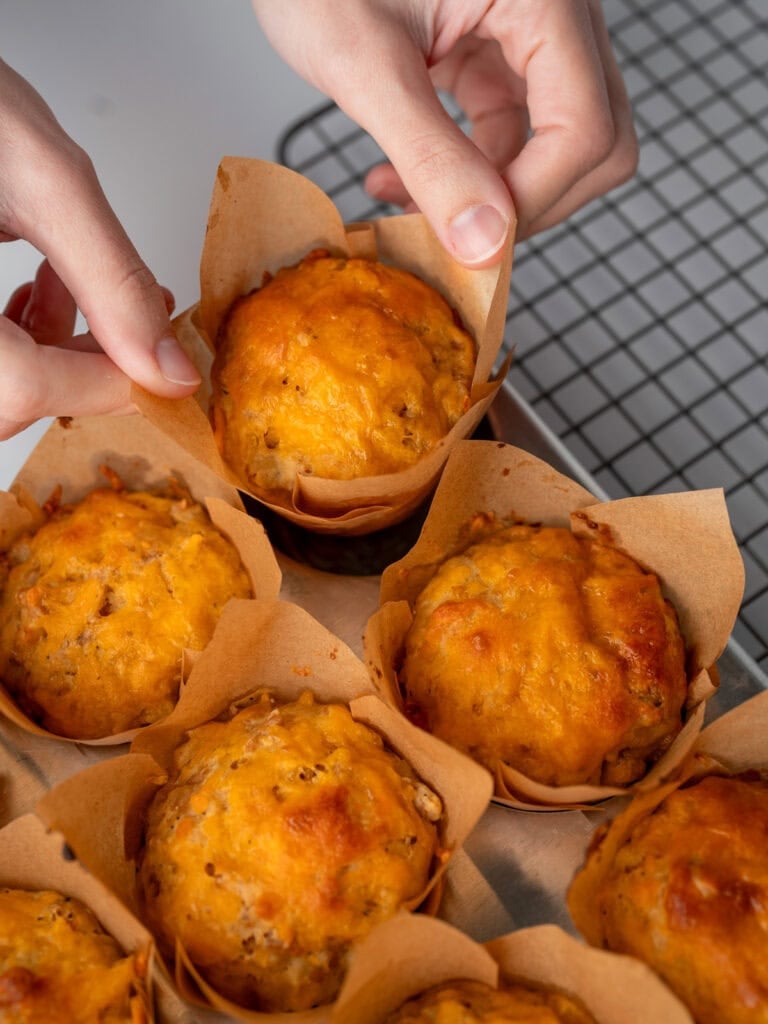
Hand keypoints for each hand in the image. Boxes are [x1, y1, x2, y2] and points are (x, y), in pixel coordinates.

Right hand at [0, 59, 200, 440]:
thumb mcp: (46, 180)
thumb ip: (113, 280)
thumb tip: (166, 364)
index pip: (25, 387)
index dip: (108, 384)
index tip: (165, 372)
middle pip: (10, 396)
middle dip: (81, 368)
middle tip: (130, 330)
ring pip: (0, 385)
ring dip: (52, 352)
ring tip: (70, 285)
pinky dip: (20, 337)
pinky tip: (35, 287)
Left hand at [253, 0, 637, 265]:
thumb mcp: (364, 63)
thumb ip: (429, 156)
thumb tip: (486, 243)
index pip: (585, 128)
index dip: (532, 199)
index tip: (468, 239)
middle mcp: (553, 10)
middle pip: (594, 140)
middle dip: (525, 202)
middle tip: (452, 233)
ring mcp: (527, 31)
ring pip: (554, 144)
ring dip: (489, 193)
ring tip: (405, 203)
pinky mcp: (494, 49)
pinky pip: (510, 129)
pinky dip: (465, 170)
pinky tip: (403, 179)